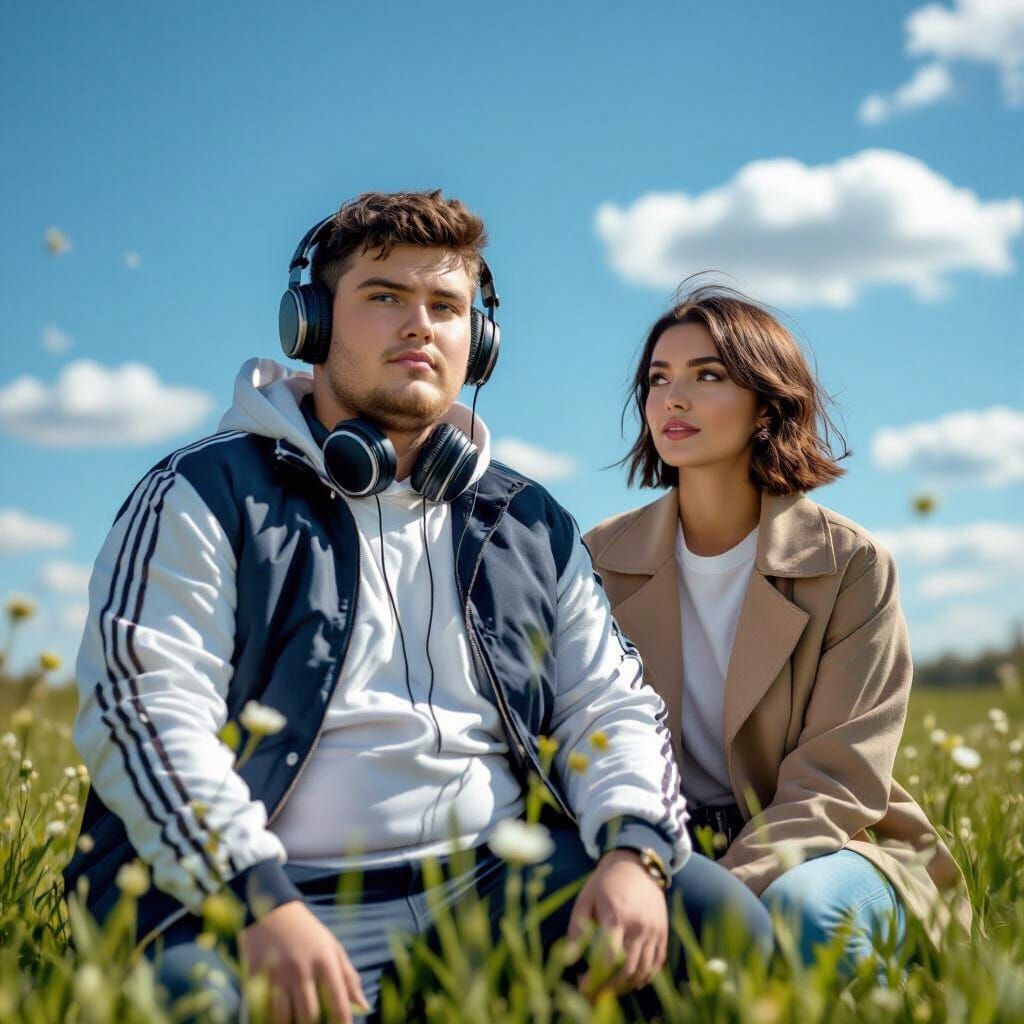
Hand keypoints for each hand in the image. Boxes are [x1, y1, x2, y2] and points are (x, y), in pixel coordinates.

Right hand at [240, 901, 368, 1023]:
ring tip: (295, 1020)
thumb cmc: (309, 933)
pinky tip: (276, 1016)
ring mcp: (277, 973)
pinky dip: (270, 1017)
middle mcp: (301, 968)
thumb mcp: (333, 948)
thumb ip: (348, 977)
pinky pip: (262, 1009)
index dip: (343, 1023)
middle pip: (309, 1016)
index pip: (338, 1002)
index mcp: (324, 961)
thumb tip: (364, 1006)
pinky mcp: (255, 976)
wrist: (273, 910)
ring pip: (283, 1018)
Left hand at [566, 849, 667, 995]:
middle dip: (608, 987)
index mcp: (616, 915)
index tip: (583, 985)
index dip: (595, 978)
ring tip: (610, 989)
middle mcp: (638, 925)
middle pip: (626, 969)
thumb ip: (577, 928)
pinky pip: (656, 963)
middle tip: (594, 993)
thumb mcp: (586, 898)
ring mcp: (653, 930)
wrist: (637, 864)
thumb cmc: (606, 881)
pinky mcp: (662, 932)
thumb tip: (567, 957)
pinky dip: (645, 977)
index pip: (608, 957)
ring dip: (625, 986)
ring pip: (642, 970)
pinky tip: (631, 981)